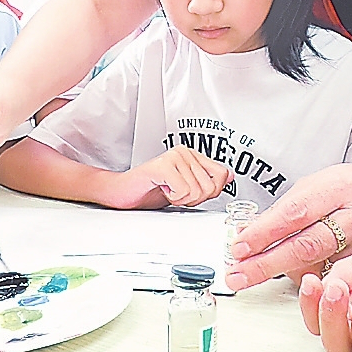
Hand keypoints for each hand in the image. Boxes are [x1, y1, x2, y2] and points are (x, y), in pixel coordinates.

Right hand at [117, 148, 231, 208]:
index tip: (191, 192)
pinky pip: (184, 191)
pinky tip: (161, 189)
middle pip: (211, 187)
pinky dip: (173, 198)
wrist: (122, 193)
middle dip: (194, 199)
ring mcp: (174, 157)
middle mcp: (185, 152)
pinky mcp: (163, 166)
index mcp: (192, 155)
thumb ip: (207, 181)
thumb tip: (230, 176)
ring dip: (182, 199)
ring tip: (167, 190)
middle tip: (175, 193)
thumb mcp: (185, 188)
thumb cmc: (150, 190)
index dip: (210, 192)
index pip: (222, 175)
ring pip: (198, 191)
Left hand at [225, 160, 351, 290]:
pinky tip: (292, 272)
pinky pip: (331, 278)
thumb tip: (247, 235)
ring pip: (317, 268)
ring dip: (282, 272)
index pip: (295, 213)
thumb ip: (283, 210)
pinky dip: (307, 278)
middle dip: (266, 264)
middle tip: (238, 275)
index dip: (264, 233)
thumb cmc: (346, 187)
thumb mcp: (313, 185)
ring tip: (258, 270)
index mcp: (338, 188)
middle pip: (306, 246)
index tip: (239, 248)